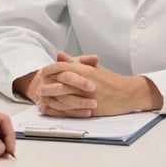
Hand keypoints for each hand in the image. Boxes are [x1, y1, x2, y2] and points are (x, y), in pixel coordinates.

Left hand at [35, 52, 161, 116]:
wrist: (127, 93)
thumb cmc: (110, 80)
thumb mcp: (92, 68)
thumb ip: (74, 62)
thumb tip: (59, 55)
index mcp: (84, 70)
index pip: (60, 68)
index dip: (49, 70)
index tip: (42, 72)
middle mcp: (83, 83)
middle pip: (58, 83)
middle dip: (46, 85)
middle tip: (38, 86)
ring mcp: (85, 97)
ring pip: (61, 98)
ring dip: (49, 98)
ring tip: (40, 98)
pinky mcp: (88, 110)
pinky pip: (67, 111)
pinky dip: (55, 110)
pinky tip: (48, 110)